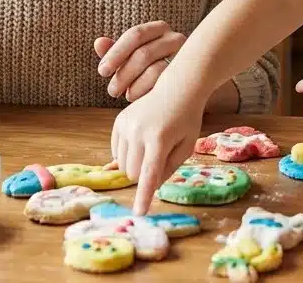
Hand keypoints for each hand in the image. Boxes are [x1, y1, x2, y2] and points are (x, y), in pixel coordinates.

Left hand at [94, 21, 185, 101]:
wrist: (182, 85)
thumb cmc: (150, 68)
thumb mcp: (130, 58)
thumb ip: (114, 51)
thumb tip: (98, 43)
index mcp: (159, 28)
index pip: (135, 34)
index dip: (116, 53)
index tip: (102, 71)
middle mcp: (175, 38)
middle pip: (144, 53)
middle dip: (123, 74)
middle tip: (111, 91)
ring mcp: (185, 58)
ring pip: (155, 70)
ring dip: (134, 85)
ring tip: (124, 95)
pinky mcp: (189, 77)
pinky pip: (165, 85)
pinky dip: (147, 92)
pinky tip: (138, 100)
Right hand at [111, 84, 205, 214]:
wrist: (177, 89)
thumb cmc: (187, 119)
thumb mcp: (186, 146)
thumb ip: (169, 168)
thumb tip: (151, 185)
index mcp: (159, 139)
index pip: (149, 174)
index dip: (144, 196)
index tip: (139, 212)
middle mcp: (138, 132)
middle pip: (133, 173)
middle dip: (144, 176)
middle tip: (159, 161)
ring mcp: (126, 125)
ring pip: (122, 165)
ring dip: (135, 165)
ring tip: (151, 149)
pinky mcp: (118, 122)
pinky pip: (116, 152)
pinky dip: (127, 154)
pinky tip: (140, 143)